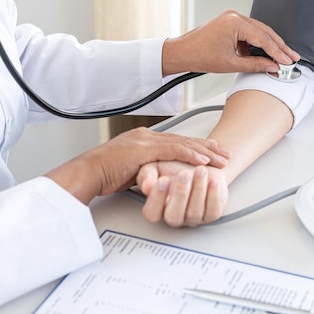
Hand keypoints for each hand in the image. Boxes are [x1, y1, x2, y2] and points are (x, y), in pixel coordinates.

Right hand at [45, 127, 230, 204]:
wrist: (88, 172)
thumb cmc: (103, 174)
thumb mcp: (130, 169)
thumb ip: (146, 169)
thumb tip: (157, 177)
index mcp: (144, 139)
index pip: (177, 140)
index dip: (196, 146)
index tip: (211, 150)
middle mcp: (147, 136)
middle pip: (184, 139)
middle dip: (207, 146)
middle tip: (225, 152)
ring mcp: (146, 140)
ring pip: (183, 143)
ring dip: (205, 151)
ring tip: (222, 158)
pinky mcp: (145, 148)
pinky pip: (174, 150)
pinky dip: (191, 154)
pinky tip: (204, 160)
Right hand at [137, 161, 228, 226]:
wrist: (201, 164)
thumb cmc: (177, 166)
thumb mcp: (157, 166)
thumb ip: (148, 175)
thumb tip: (146, 187)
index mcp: (158, 207)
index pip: (152, 213)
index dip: (156, 199)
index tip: (163, 180)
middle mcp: (175, 216)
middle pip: (174, 216)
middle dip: (180, 194)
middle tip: (184, 173)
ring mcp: (193, 218)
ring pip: (194, 212)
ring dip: (198, 189)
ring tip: (201, 170)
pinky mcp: (211, 214)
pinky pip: (213, 210)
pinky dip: (214, 195)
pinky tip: (213, 181)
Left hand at [161, 10, 299, 75]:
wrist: (182, 52)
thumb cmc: (199, 56)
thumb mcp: (231, 64)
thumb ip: (255, 65)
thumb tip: (272, 66)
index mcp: (235, 22)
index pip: (263, 38)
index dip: (278, 52)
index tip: (287, 61)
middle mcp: (235, 16)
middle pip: (265, 31)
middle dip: (279, 46)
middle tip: (292, 58)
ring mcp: (232, 18)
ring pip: (259, 31)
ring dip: (269, 45)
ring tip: (281, 58)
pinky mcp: (230, 23)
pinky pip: (249, 32)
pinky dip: (257, 43)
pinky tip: (263, 55)